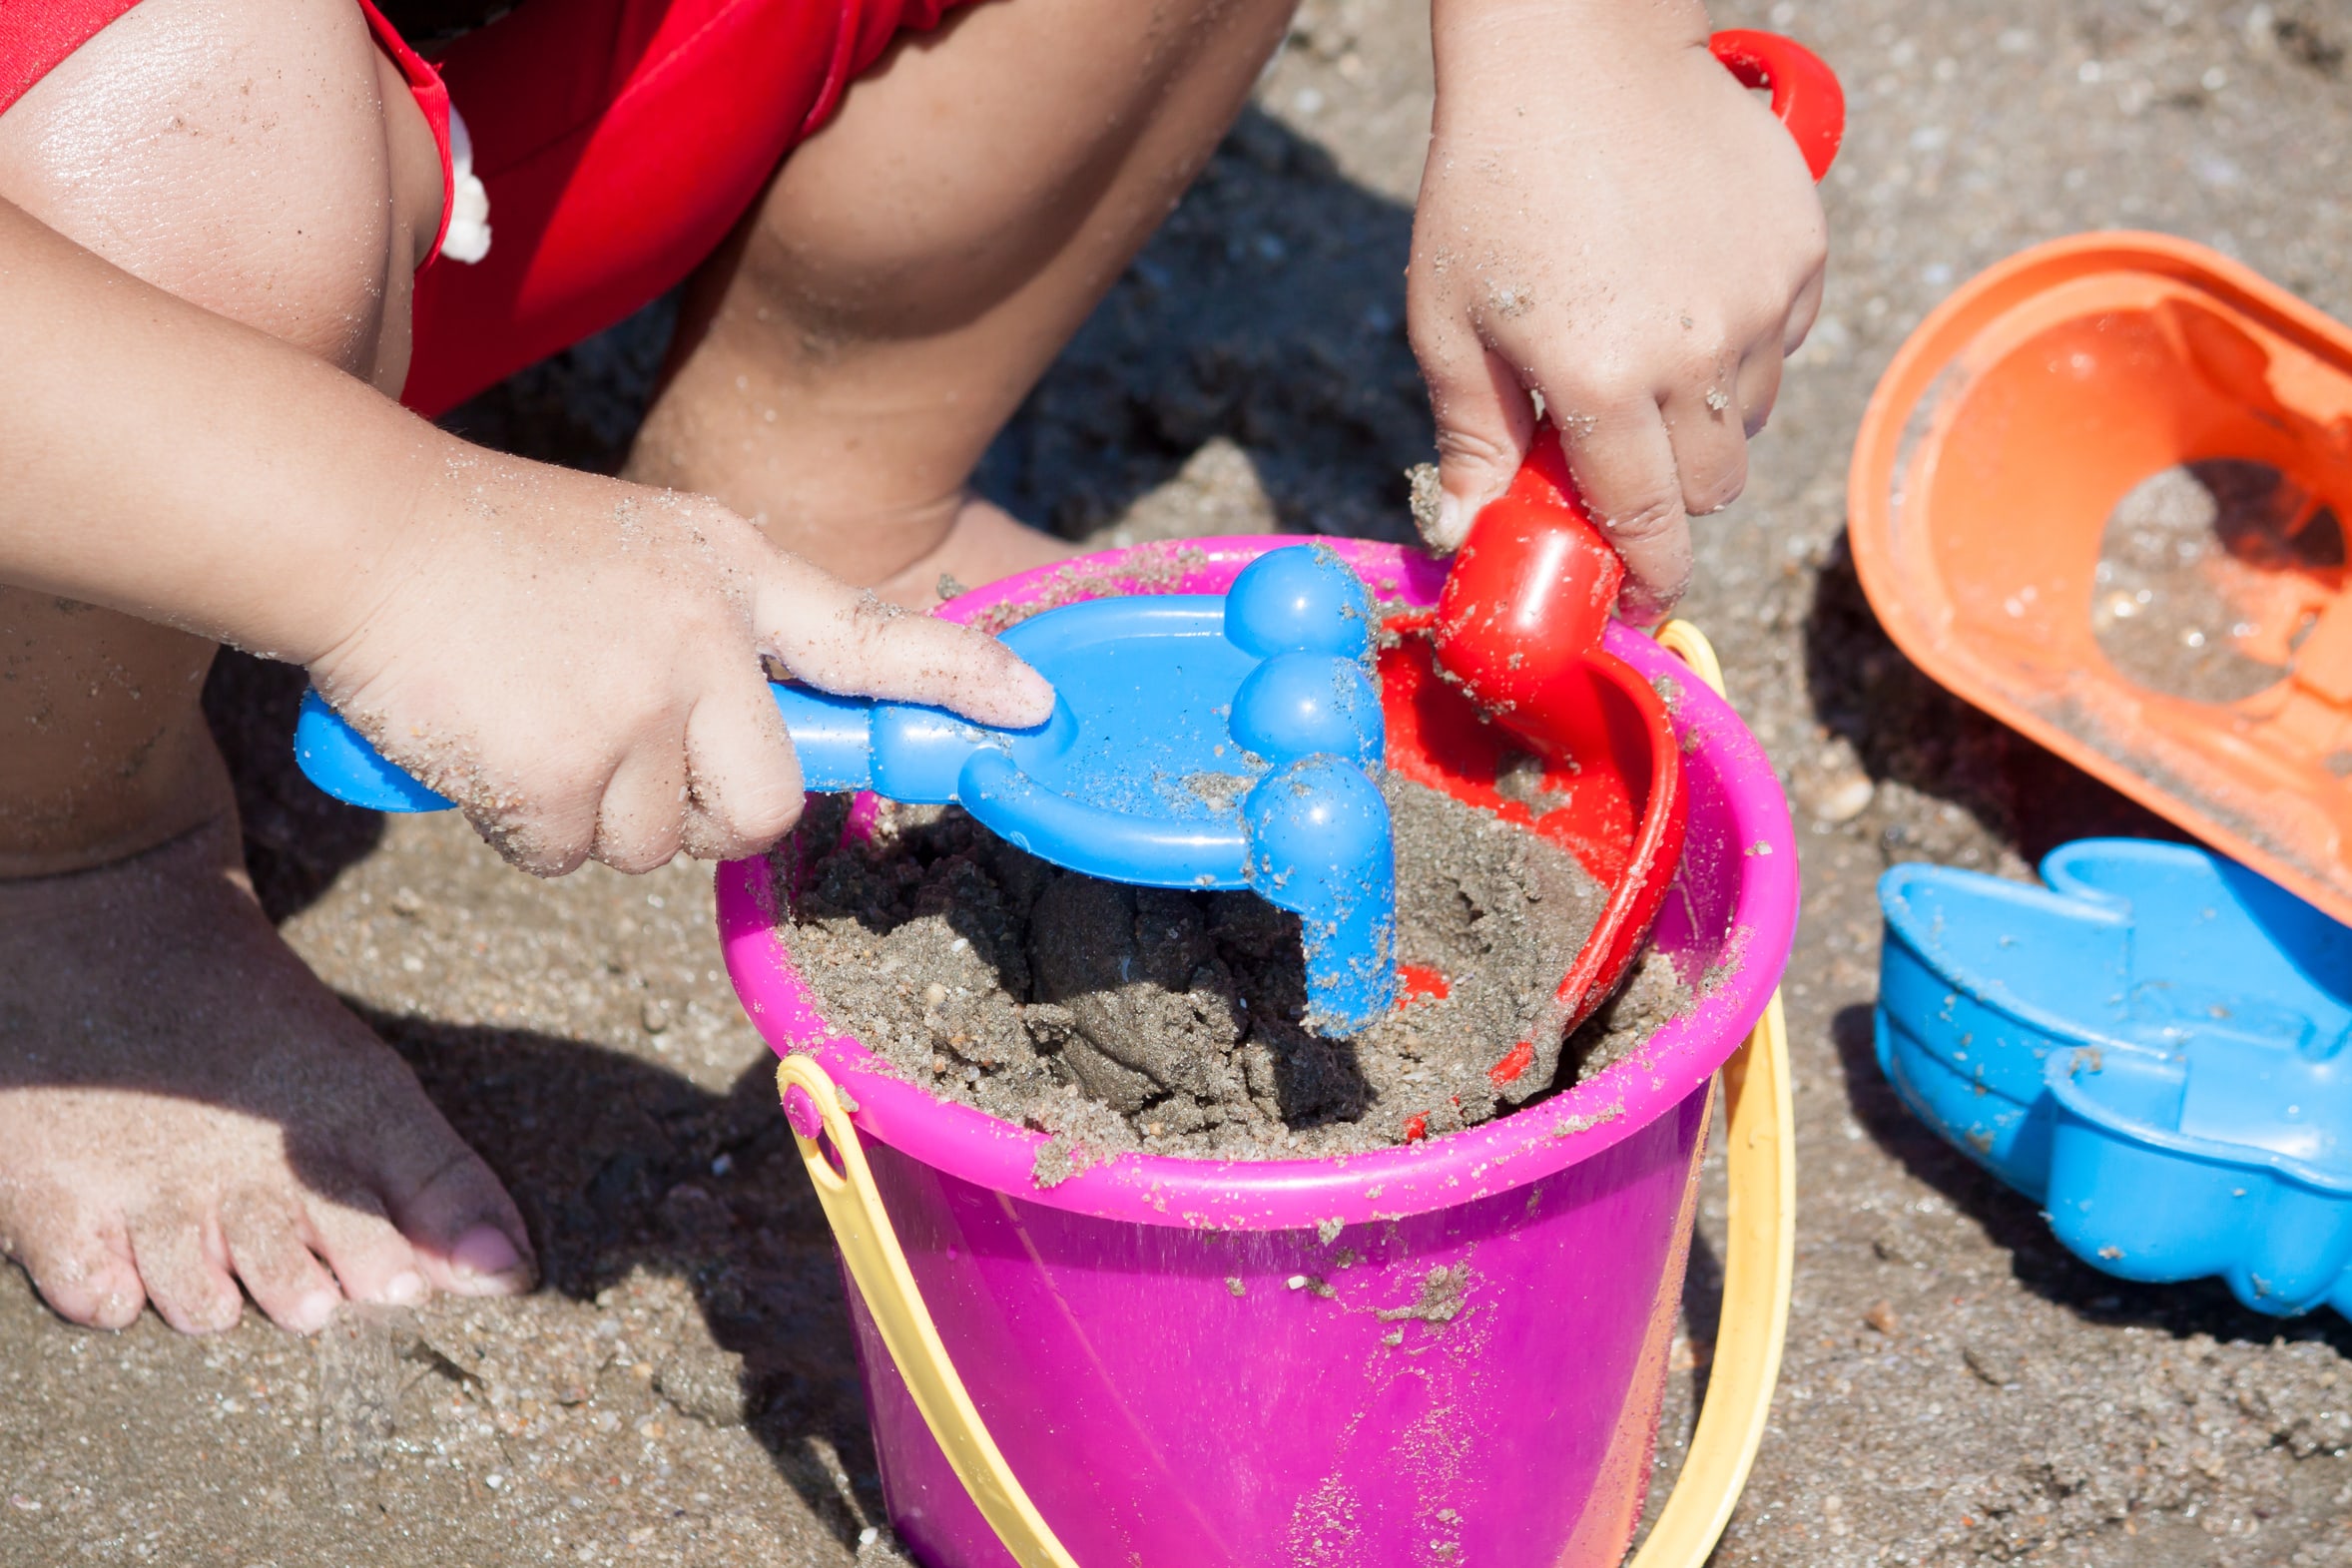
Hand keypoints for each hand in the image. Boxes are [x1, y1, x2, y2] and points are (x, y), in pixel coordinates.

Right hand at [306, 456, 1053, 874]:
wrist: (355, 531)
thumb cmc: (493, 545)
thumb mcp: (645, 549)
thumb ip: (722, 632)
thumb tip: (770, 747)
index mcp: (731, 576)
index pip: (871, 636)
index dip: (957, 682)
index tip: (1031, 711)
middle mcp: (705, 644)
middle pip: (765, 806)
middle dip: (702, 812)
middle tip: (624, 754)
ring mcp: (636, 712)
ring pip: (655, 845)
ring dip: (593, 814)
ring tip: (531, 716)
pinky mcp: (559, 775)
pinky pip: (566, 857)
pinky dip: (519, 824)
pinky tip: (485, 742)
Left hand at [1408, 0, 1827, 619]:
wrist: (1574, 48)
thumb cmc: (1490, 182)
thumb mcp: (1449, 320)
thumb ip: (1471, 439)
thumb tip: (1470, 535)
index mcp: (1602, 383)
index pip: (1647, 527)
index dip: (1645, 580)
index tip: (1635, 602)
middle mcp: (1697, 355)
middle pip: (1709, 491)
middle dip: (1666, 500)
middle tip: (1615, 462)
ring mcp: (1761, 302)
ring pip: (1748, 422)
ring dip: (1699, 421)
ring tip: (1638, 351)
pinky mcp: (1801, 253)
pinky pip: (1783, 346)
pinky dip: (1740, 349)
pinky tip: (1682, 293)